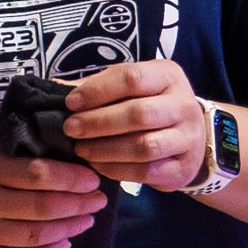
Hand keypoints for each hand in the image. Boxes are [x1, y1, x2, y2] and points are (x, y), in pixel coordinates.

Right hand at [0, 120, 107, 247]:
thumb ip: (15, 130)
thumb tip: (61, 122)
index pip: (39, 174)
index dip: (73, 178)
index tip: (93, 178)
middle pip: (43, 207)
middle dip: (79, 205)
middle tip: (99, 201)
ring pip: (35, 235)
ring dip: (69, 229)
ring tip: (86, 220)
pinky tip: (62, 243)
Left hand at [61, 58, 206, 188]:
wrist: (192, 138)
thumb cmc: (151, 106)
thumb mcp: (132, 88)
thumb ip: (99, 87)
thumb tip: (55, 91)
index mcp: (168, 75)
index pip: (131, 78)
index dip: (97, 91)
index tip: (71, 103)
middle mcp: (184, 104)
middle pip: (138, 114)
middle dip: (98, 123)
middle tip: (71, 129)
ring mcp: (187, 138)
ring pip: (144, 147)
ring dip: (106, 149)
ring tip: (82, 150)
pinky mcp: (183, 168)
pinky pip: (147, 171)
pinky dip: (118, 170)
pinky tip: (98, 165)